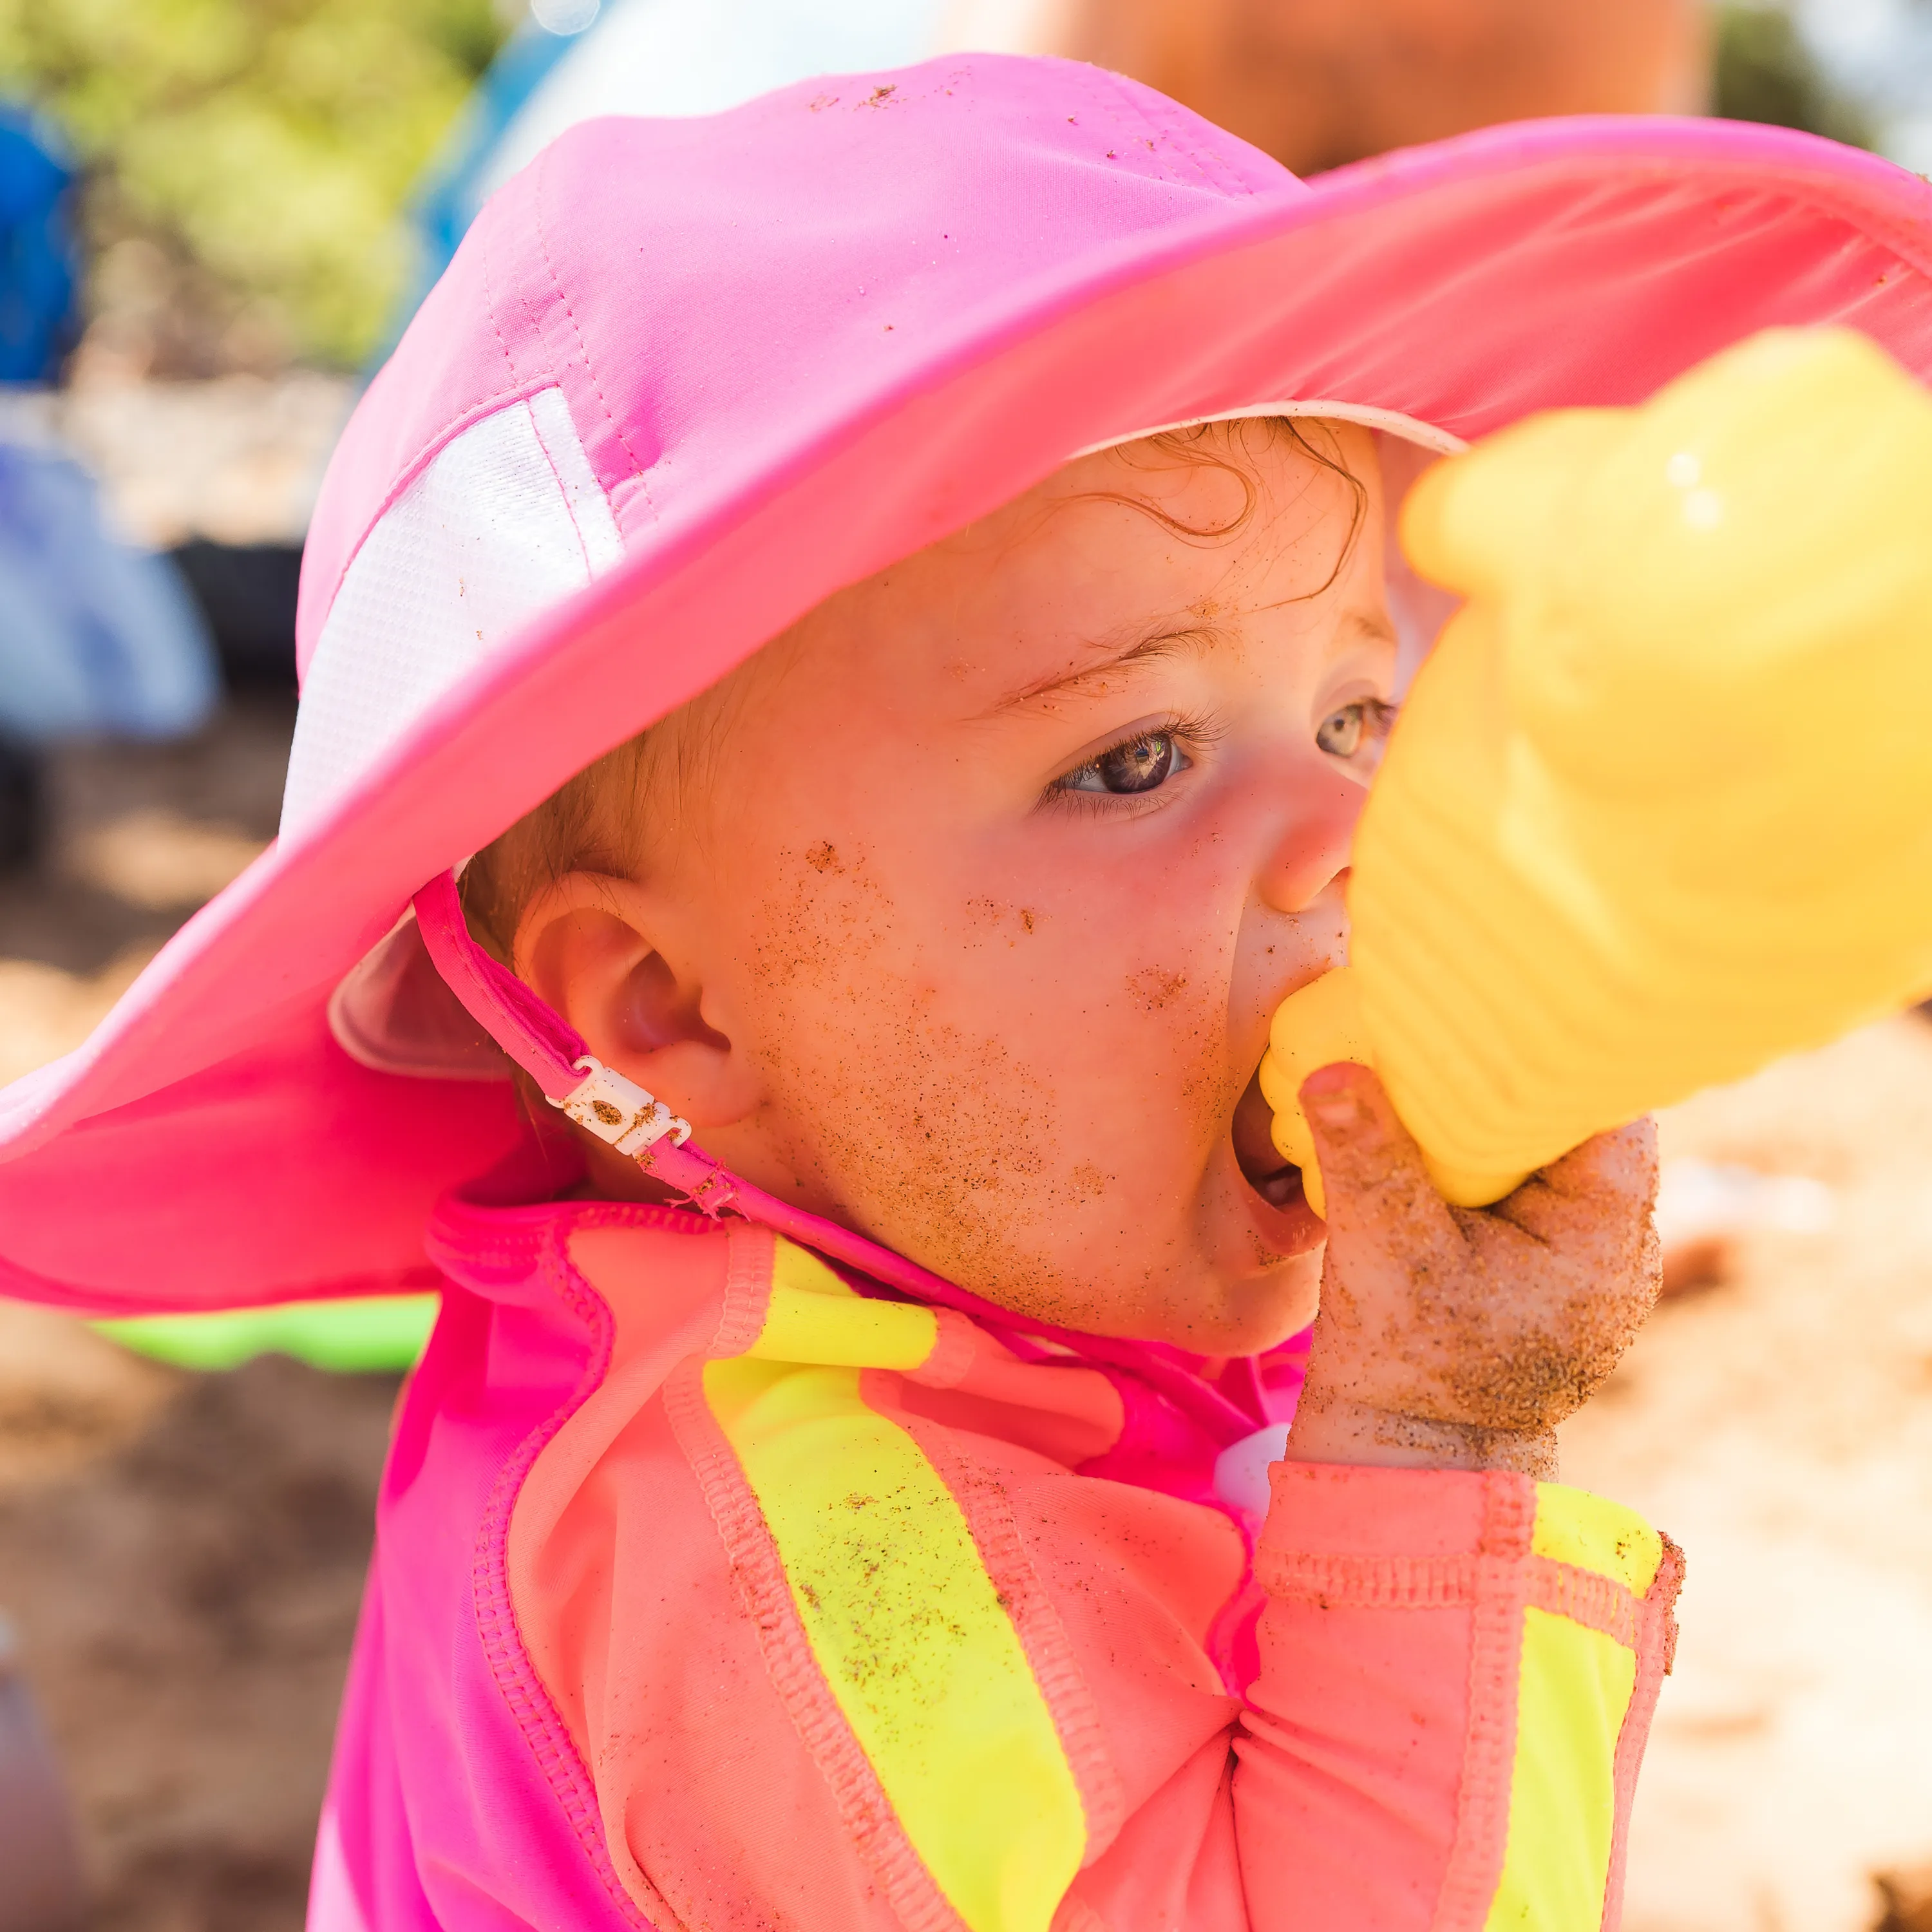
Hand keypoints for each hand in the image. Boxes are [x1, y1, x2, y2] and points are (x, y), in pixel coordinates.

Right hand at [1282, 1061, 1659, 1477]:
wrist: (1416, 1456)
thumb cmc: (1411, 1361)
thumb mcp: (1384, 1250)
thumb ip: (1367, 1155)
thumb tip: (1333, 1070)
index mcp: (1605, 1230)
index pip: (1605, 1104)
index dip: (1551, 1055)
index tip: (1495, 1016)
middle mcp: (1620, 1242)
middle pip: (1578, 1123)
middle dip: (1513, 1083)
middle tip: (1450, 1038)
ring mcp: (1592, 1260)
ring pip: (1554, 1155)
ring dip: (1498, 1123)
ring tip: (1434, 1085)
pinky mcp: (1554, 1271)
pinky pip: (1534, 1190)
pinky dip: (1491, 1163)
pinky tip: (1438, 1146)